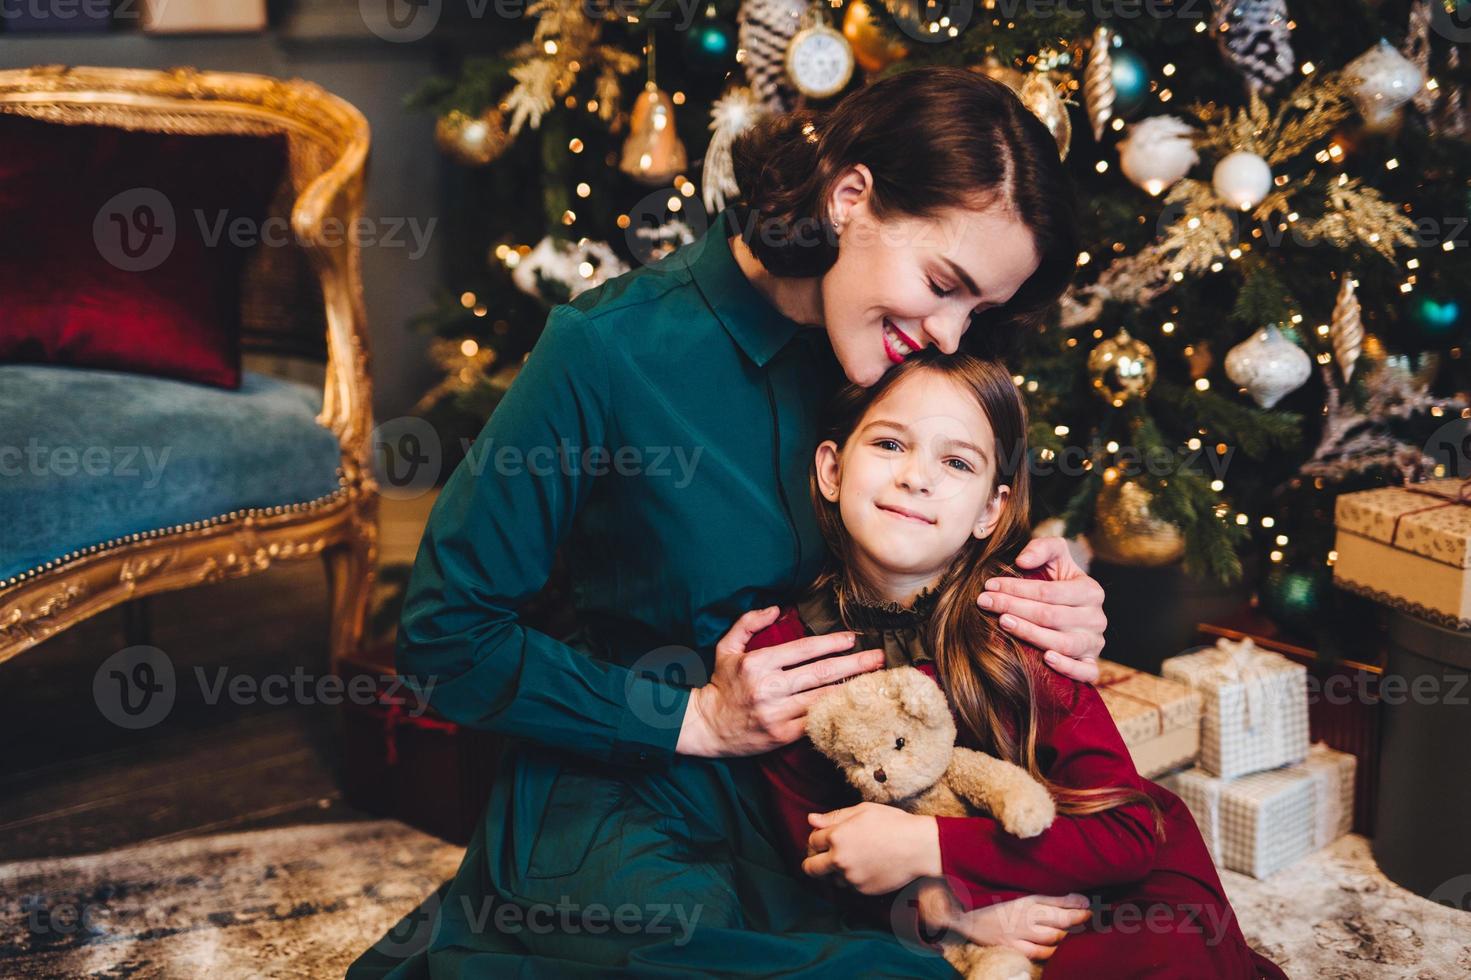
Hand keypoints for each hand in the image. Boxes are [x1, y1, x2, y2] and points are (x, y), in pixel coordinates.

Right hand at [676, 606, 885, 757]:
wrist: (705, 726)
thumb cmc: (720, 684)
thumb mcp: (726, 647)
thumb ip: (748, 623)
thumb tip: (776, 608)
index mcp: (758, 663)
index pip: (803, 649)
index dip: (831, 643)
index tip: (853, 638)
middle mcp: (769, 688)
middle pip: (821, 673)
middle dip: (854, 664)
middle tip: (879, 658)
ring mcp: (776, 713)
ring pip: (822, 698)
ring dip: (851, 689)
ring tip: (875, 681)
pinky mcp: (781, 735)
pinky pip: (815, 722)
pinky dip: (835, 713)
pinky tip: (853, 706)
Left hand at [801, 802, 939, 894]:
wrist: (919, 847)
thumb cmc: (893, 823)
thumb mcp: (862, 810)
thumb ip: (834, 816)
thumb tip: (811, 819)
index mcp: (837, 836)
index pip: (812, 840)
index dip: (819, 837)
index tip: (827, 837)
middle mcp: (840, 859)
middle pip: (810, 868)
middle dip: (813, 862)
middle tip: (823, 857)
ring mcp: (851, 877)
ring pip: (831, 878)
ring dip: (835, 871)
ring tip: (854, 859)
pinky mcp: (863, 890)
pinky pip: (850, 886)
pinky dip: (853, 879)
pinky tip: (867, 866)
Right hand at [945, 891, 1090, 961]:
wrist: (961, 914)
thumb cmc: (988, 899)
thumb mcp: (1013, 890)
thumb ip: (1038, 891)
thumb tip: (1070, 892)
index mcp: (1024, 896)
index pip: (1057, 899)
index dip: (1076, 902)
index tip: (1089, 903)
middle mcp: (1024, 914)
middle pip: (1060, 918)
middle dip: (1077, 918)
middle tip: (1088, 916)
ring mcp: (1018, 932)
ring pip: (1053, 936)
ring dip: (1066, 934)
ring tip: (1073, 931)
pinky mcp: (1011, 946)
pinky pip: (1038, 952)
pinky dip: (1050, 951)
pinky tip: (1055, 947)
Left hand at [980, 536, 1105, 682]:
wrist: (1074, 610)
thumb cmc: (1059, 581)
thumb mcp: (1056, 557)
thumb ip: (1042, 548)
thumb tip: (1022, 561)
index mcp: (1090, 590)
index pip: (1049, 592)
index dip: (1017, 588)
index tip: (989, 585)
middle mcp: (1096, 618)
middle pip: (1050, 616)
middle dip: (1014, 607)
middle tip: (985, 602)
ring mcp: (1094, 643)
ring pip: (1063, 643)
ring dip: (1030, 633)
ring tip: (1003, 622)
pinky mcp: (1091, 664)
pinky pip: (1086, 671)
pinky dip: (1068, 667)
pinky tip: (1047, 659)